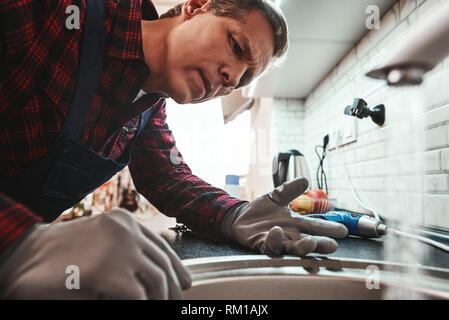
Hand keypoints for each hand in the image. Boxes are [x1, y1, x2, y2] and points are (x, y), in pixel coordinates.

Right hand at [0, 209, 190, 298]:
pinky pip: (140, 298)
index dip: (177, 267)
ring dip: (161, 301)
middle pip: (163, 264)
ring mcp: (120, 249)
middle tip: (175, 304)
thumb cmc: (59, 256)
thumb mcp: (101, 245)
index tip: (185, 283)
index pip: (162, 246)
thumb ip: (126, 251)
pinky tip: (142, 309)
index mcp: (124, 221)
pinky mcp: (110, 272)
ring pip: (157, 281)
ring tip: (160, 310)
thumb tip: (154, 274)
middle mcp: (126, 230)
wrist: (22, 257)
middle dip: (173, 288)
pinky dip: (144, 307)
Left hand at [220, 178, 347, 255]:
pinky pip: (269, 245)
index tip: (343, 230)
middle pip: (308, 242)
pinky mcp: (262, 243)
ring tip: (310, 243)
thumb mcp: (277, 196)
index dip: (328, 229)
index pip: (315, 227)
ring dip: (302, 247)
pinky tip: (277, 231)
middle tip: (332, 245)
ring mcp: (276, 240)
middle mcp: (289, 235)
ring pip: (292, 248)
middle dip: (320, 244)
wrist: (240, 216)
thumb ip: (290, 189)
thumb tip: (305, 179)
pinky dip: (274, 240)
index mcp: (295, 224)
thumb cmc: (261, 210)